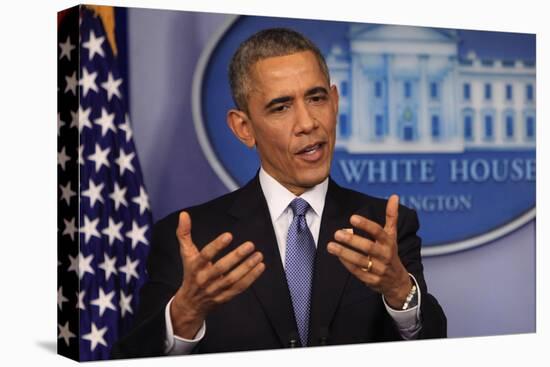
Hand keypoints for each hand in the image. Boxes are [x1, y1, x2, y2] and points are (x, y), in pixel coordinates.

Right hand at [170, 211, 264, 338]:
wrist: (190, 303)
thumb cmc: (191, 273)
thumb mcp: (186, 254)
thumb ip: (184, 234)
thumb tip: (184, 214)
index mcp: (195, 267)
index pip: (205, 255)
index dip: (217, 246)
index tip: (229, 235)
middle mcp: (205, 279)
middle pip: (221, 268)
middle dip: (236, 256)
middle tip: (250, 245)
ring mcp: (215, 289)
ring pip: (233, 279)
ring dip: (247, 267)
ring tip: (259, 255)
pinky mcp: (225, 297)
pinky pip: (239, 287)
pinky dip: (251, 278)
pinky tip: (260, 267)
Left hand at [327, 195, 411, 308]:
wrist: (397, 281)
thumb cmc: (390, 252)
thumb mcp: (392, 235)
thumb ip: (391, 216)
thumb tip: (394, 196)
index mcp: (389, 243)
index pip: (378, 232)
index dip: (366, 225)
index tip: (352, 218)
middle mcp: (385, 256)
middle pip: (368, 248)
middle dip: (352, 240)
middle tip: (337, 233)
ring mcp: (379, 269)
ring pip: (361, 261)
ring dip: (344, 253)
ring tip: (330, 245)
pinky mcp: (371, 280)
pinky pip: (358, 272)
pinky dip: (347, 264)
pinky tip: (337, 255)